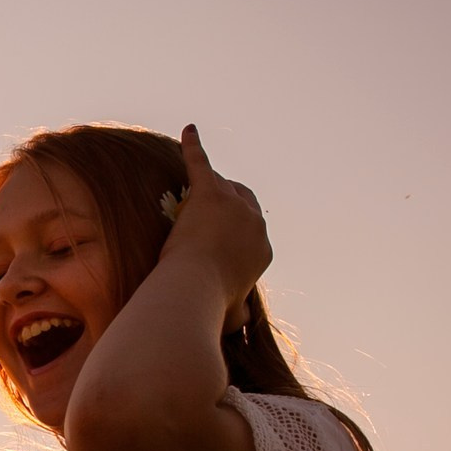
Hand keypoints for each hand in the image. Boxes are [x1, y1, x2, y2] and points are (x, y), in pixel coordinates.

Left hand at [170, 125, 271, 334]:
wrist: (194, 289)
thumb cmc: (209, 305)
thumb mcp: (230, 313)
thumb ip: (237, 313)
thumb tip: (243, 320)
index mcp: (262, 250)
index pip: (251, 230)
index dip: (233, 231)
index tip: (218, 237)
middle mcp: (255, 223)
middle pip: (242, 199)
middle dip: (228, 200)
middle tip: (207, 206)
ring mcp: (234, 206)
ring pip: (223, 183)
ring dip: (211, 181)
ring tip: (198, 178)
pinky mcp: (209, 194)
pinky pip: (200, 164)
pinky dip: (193, 146)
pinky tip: (188, 130)